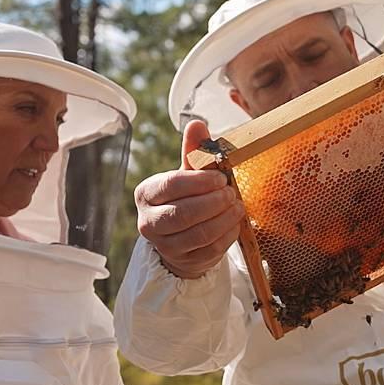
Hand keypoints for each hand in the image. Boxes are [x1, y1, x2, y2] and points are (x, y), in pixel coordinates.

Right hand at [133, 120, 244, 278]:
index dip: (198, 181)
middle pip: (183, 213)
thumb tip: (197, 123)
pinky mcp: (183, 261)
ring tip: (237, 206)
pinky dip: (227, 235)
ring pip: (198, 234)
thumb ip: (193, 151)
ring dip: (223, 219)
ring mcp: (165, 246)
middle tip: (230, 193)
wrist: (180, 238)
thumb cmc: (184, 198)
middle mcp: (149, 222)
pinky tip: (234, 224)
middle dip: (213, 202)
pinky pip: (209, 249)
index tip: (219, 178)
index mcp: (146, 194)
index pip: (170, 185)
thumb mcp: (187, 174)